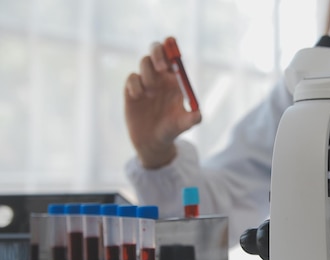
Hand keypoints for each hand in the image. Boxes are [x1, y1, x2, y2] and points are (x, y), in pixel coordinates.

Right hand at [124, 40, 201, 168]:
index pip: (174, 56)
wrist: (153, 141)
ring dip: (148, 74)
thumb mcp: (183, 125)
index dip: (172, 49)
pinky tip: (139, 97)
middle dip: (158, 52)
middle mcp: (160, 76)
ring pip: (144, 62)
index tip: (174, 52)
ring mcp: (145, 81)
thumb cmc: (172, 129)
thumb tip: (198, 114)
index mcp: (175, 79)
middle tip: (162, 68)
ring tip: (152, 93)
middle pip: (157, 50)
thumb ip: (191, 119)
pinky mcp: (131, 89)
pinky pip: (132, 77)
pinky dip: (135, 84)